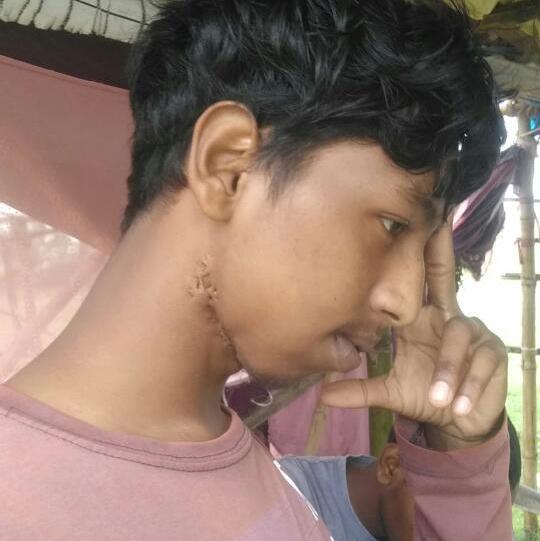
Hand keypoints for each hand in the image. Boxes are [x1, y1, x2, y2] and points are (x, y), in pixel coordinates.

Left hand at [321, 220, 507, 449]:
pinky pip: (482, 363)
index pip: (415, 282)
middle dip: (441, 250)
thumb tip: (322, 395)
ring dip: (447, 370)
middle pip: (443, 276)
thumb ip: (360, 389)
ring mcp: (473, 332)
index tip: (404, 223)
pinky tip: (458, 407)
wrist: (457, 420)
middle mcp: (445, 317)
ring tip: (436, 399)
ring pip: (459, 337)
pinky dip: (469, 387)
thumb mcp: (390, 391)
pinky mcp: (492, 353)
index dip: (413, 253)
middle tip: (439, 223)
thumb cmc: (424, 395)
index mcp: (419, 320)